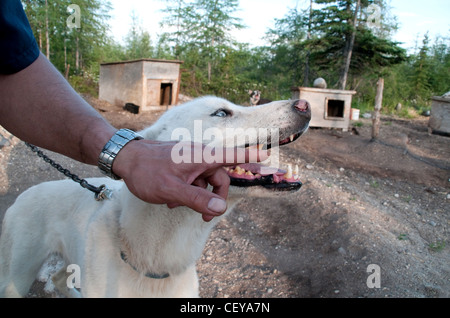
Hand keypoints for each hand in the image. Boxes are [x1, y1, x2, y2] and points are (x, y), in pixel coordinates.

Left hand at [112, 139, 267, 221]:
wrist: (125, 159)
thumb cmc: (147, 171)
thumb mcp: (172, 190)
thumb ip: (197, 200)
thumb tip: (220, 208)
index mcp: (201, 157)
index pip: (231, 155)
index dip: (250, 156)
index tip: (267, 155)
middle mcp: (199, 156)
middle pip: (219, 177)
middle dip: (215, 197)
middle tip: (206, 218)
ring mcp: (189, 160)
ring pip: (204, 181)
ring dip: (197, 196)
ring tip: (176, 205)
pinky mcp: (181, 164)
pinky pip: (192, 180)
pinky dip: (187, 191)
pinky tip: (170, 200)